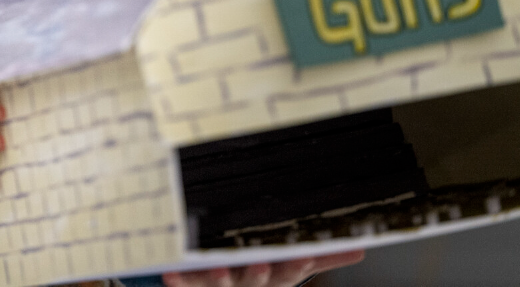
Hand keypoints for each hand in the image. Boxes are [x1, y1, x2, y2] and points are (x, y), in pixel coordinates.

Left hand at [163, 252, 364, 286]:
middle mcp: (247, 284)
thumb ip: (322, 258)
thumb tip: (360, 247)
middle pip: (257, 281)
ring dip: (221, 279)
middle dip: (261, 275)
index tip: (303, 256)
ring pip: (221, 285)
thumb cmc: (260, 276)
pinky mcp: (192, 286)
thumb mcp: (290, 268)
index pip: (288, 273)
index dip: (295, 266)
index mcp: (272, 278)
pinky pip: (184, 284)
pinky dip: (178, 280)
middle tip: (264, 265)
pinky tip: (169, 273)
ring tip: (219, 271)